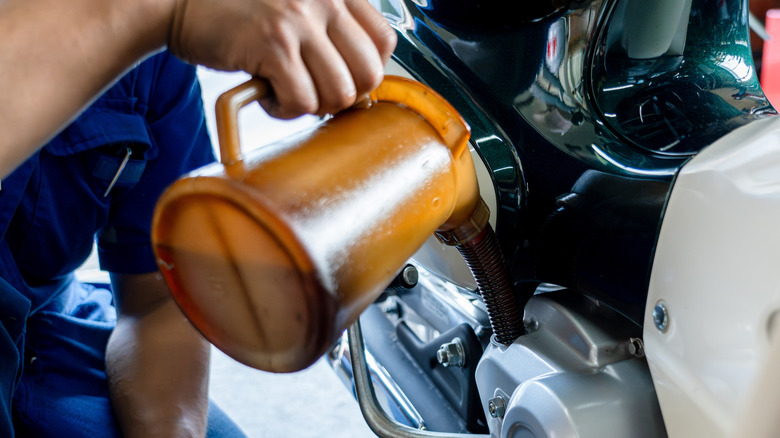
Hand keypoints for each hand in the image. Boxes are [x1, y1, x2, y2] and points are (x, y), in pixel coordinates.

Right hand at [168, 0, 396, 118]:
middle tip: (312, 91)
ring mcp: (299, 20)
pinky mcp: (272, 45)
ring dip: (311, 105)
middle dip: (341, 96)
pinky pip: (302, 101)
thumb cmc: (237, 11)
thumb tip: (363, 86)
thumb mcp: (297, 7)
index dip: (366, 72)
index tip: (342, 78)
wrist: (178, 2)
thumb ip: (332, 32)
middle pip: (368, 75)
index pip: (384, 42)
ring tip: (285, 89)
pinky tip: (267, 93)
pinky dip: (284, 109)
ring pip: (338, 94)